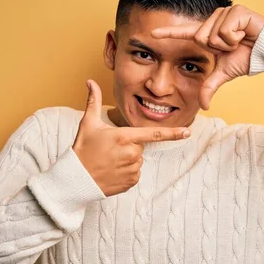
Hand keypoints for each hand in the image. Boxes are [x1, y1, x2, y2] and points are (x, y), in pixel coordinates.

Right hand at [72, 80, 190, 195]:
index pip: (154, 134)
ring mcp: (132, 169)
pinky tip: (112, 171)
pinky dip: (126, 172)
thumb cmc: (82, 149)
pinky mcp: (131, 182)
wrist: (75, 178)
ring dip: (127, 159)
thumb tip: (90, 81)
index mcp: (124, 137)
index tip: (187, 132)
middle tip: (110, 149)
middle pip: (140, 146)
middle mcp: (131, 154)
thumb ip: (93, 101)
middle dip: (129, 145)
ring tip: (109, 161)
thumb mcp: (88, 124)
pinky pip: (135, 173)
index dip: (173, 133)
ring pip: (138, 160)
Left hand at [151, 5, 263, 109]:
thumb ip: (209, 86)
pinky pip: (225, 29)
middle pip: (200, 37)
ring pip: (212, 34)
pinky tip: (245, 33)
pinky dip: (236, 37)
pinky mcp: (236, 10)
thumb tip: (203, 107)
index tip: (151, 34)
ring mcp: (224, 13)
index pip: (184, 33)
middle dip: (217, 47)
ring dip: (228, 43)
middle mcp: (213, 20)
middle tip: (232, 46)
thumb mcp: (223, 74)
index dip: (168, 33)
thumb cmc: (247, 58)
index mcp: (208, 34)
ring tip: (240, 39)